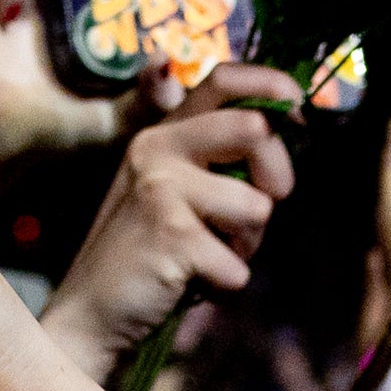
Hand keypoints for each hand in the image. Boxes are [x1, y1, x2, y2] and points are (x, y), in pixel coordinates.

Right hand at [40, 66, 301, 383]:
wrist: (91, 312)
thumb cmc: (149, 255)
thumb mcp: (177, 191)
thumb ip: (219, 161)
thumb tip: (283, 134)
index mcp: (164, 133)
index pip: (222, 78)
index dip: (272, 85)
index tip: (299, 110)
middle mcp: (158, 147)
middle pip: (255, 129)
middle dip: (278, 178)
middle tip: (257, 215)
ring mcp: (161, 187)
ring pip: (257, 206)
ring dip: (246, 245)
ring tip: (207, 255)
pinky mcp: (171, 234)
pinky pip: (238, 266)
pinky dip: (224, 285)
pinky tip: (190, 283)